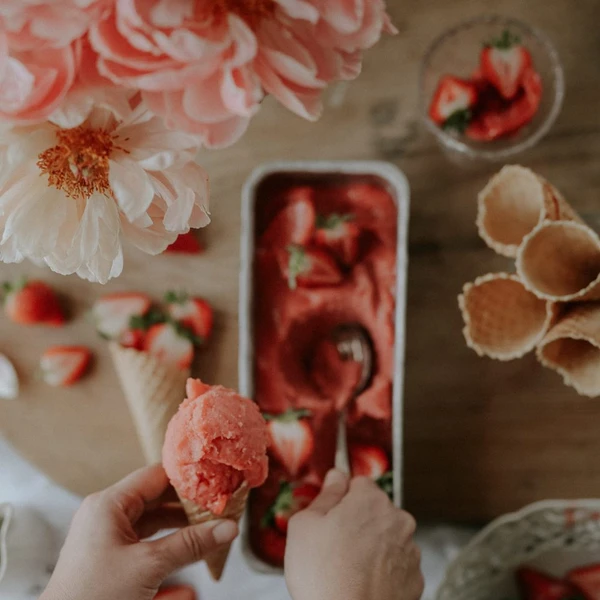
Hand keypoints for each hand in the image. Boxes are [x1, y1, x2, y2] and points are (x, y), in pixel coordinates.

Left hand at [40, 464, 237, 599]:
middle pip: (156, 497)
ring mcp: (107, 536)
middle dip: (188, 504)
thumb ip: (191, 544)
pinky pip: (146, 542)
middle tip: (219, 506)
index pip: (156, 475)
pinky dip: (168, 545)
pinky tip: (191, 556)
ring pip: (153, 520)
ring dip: (181, 526)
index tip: (217, 481)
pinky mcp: (111, 558)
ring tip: (212, 530)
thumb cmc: (94, 598)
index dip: (187, 476)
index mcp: (108, 504)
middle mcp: (106, 514)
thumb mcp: (149, 566)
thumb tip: (229, 527)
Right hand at [285, 470, 423, 599]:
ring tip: (348, 568)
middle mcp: (397, 520)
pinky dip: (383, 570)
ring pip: (386, 537)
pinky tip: (363, 581)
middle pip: (375, 510)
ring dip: (372, 545)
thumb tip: (336, 476)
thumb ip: (325, 494)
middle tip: (334, 545)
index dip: (341, 498)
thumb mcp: (305, 524)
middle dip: (358, 521)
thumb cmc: (323, 575)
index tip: (330, 515)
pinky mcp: (415, 578)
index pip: (358, 483)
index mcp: (371, 500)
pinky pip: (396, 564)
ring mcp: (410, 550)